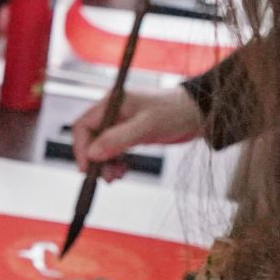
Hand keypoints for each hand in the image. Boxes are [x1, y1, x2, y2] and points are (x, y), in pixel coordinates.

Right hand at [67, 83, 201, 179]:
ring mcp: (121, 123)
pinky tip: (124, 170)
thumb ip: (118, 139)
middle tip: (107, 177)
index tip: (88, 168)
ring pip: (101, 148)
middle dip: (95, 160)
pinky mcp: (130, 134)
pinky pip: (114, 151)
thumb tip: (92, 154)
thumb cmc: (175, 112)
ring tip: (117, 175)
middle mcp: (113, 112)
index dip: (81, 148)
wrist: (198, 113)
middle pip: (90, 139)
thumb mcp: (147, 126)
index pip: (83, 126)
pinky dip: (116, 163)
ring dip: (106, 164)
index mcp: (111, 103)